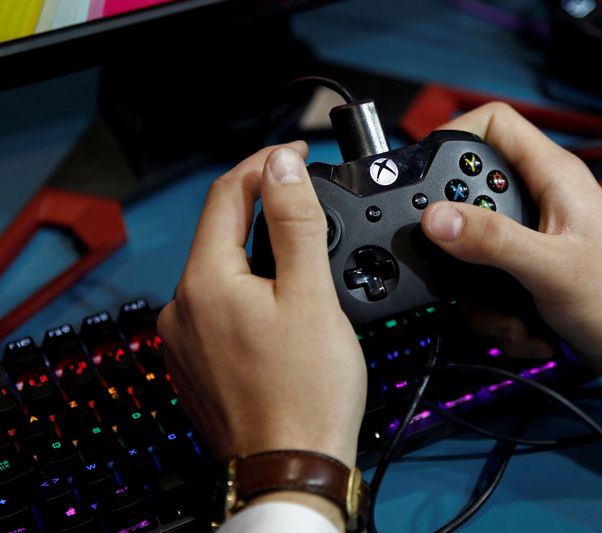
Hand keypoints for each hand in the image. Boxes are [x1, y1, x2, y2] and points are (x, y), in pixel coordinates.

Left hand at [157, 142, 366, 467]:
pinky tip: (280, 303)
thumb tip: (282, 168)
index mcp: (205, 283)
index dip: (264, 163)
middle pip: (221, 231)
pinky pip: (220, 307)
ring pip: (221, 271)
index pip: (226, 194)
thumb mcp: (312, 295)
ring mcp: (185, 341)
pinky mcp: (197, 364)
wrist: (291, 468)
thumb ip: (296, 223)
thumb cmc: (307, 392)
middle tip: (307, 197)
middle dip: (262, 206)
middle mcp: (182, 309)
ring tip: (302, 252)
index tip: (297, 152)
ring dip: (258, 251)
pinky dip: (249, 290)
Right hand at [422, 103, 601, 407]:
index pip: (492, 124)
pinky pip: (488, 285)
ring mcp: (534, 238)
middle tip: (466, 268)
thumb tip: (436, 218)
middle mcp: (540, 201)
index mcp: (553, 178)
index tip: (426, 177)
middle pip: (470, 197)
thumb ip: (492, 240)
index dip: (453, 137)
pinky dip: (500, 314)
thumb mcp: (551, 269)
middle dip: (461, 244)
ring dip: (481, 295)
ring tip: (511, 315)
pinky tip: (527, 327)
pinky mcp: (530, 272)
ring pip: (474, 250)